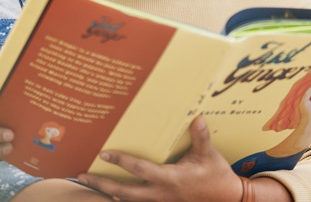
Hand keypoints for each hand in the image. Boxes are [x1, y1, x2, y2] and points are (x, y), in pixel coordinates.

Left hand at [77, 116, 242, 201]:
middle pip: (124, 192)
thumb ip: (201, 136)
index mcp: (169, 178)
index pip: (139, 169)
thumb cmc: (216, 176)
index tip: (104, 153)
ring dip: (108, 192)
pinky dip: (123, 199)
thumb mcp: (208, 155)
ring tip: (91, 184)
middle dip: (102, 184)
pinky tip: (113, 193)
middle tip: (82, 177)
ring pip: (128, 201)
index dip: (120, 161)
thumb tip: (197, 116)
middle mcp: (161, 193)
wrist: (228, 199)